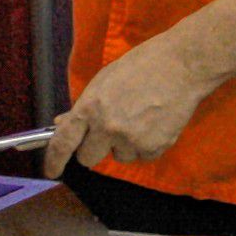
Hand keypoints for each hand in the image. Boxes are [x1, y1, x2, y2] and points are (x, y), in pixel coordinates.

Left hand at [45, 33, 219, 173]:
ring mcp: (132, 139)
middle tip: (110, 131)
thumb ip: (85, 105)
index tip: (51, 171)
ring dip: (125, 144)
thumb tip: (64, 124)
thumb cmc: (143, 65)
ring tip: (142, 118)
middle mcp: (107, 127)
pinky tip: (156, 122)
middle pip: (88, 158)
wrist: (184, 65)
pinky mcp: (155, 146)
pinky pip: (143, 156)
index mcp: (90, 107)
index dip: (54, 160)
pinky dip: (148, 144)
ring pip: (119, 157)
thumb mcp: (105, 79)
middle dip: (95, 148)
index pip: (63, 142)